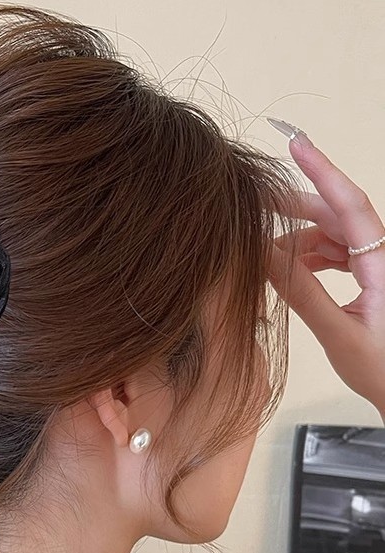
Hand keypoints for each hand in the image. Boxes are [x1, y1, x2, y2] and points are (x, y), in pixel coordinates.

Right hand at [268, 132, 384, 419]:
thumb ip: (302, 293)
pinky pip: (337, 253)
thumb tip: (262, 257)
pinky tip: (291, 269)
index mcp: (384, 264)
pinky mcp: (372, 277)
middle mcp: (384, 256)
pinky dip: (310, 257)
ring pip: (334, 234)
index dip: (322, 171)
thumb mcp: (338, 333)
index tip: (296, 144)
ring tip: (267, 256)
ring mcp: (378, 265)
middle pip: (338, 215)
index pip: (350, 205)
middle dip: (296, 208)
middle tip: (256, 206)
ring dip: (299, 240)